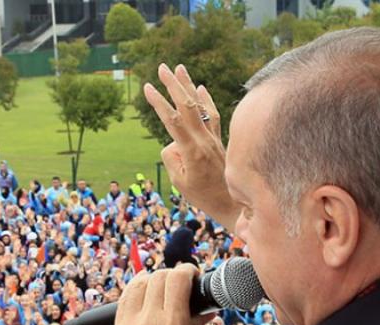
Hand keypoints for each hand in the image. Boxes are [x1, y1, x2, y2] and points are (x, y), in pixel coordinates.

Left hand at [105, 267, 212, 324]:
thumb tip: (204, 311)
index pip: (177, 279)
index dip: (187, 271)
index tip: (192, 275)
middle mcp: (148, 321)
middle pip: (158, 277)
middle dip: (172, 275)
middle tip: (180, 284)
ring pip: (138, 283)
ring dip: (152, 279)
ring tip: (161, 288)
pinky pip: (124, 299)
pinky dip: (135, 291)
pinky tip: (142, 295)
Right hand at [143, 64, 234, 227]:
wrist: (233, 203)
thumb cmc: (203, 196)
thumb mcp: (179, 182)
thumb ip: (172, 158)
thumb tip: (173, 142)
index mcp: (191, 150)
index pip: (172, 120)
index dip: (158, 102)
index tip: (147, 87)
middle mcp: (204, 139)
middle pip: (187, 106)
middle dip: (173, 85)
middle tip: (161, 67)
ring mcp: (213, 138)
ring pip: (199, 106)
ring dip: (188, 85)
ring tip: (179, 68)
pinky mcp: (218, 140)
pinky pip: (212, 115)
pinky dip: (206, 100)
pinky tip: (200, 88)